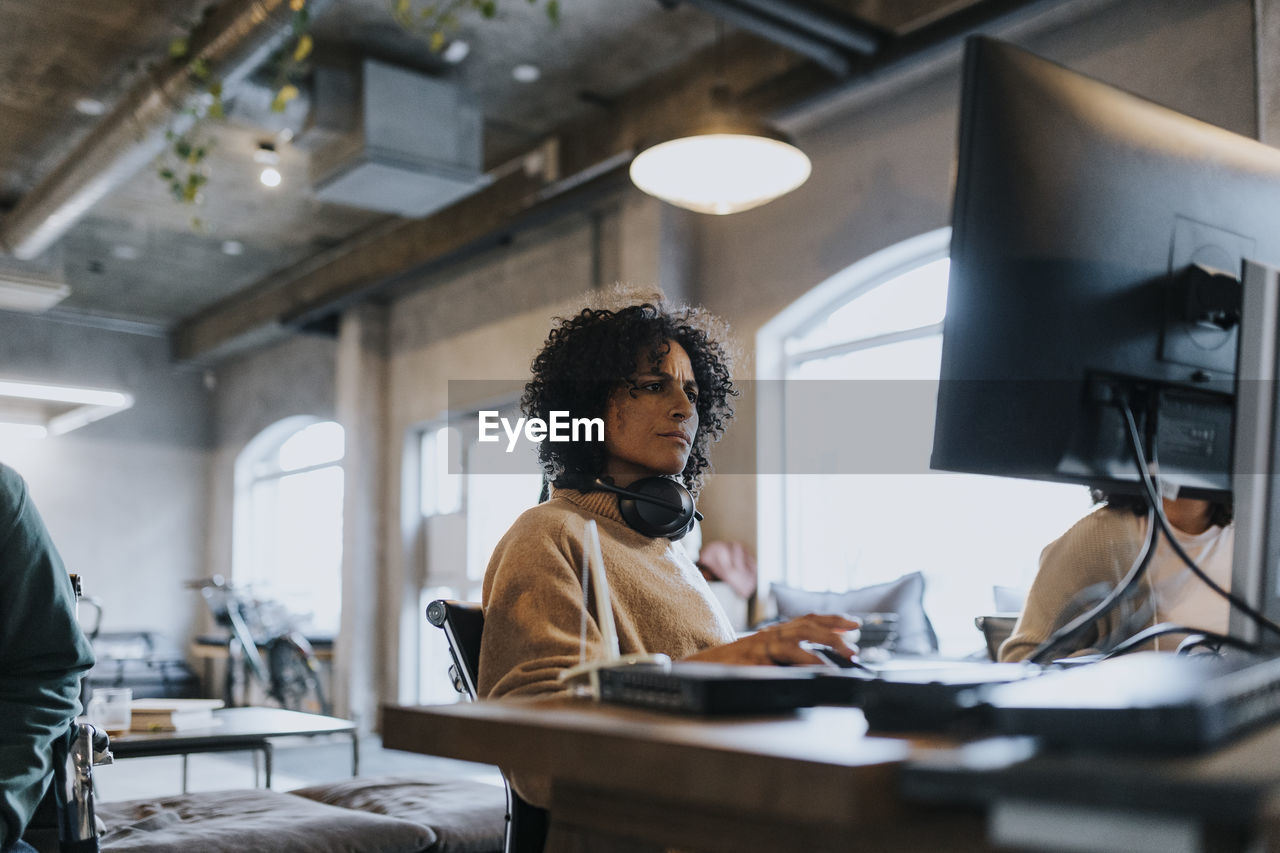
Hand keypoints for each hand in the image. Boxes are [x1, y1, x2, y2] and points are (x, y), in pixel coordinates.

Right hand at [684, 613, 860, 666]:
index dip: (831, 619)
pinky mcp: (751, 660)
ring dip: (823, 648)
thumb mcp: (763, 657)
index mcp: (774, 632)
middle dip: (834, 633)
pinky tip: (815, 670)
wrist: (699, 670)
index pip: (807, 620)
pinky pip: (780, 660)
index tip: (853, 623)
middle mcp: (769, 634)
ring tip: (843, 658)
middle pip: (806, 626)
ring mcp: (760, 646)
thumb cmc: (733, 666)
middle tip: (855, 646)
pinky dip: (800, 663)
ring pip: (796, 640)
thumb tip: (818, 662)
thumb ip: (785, 656)